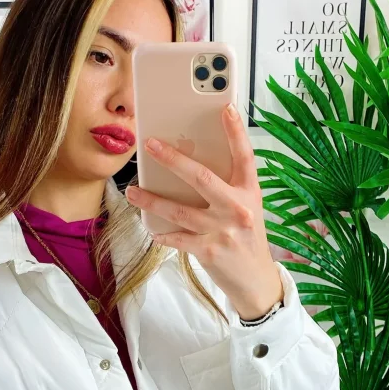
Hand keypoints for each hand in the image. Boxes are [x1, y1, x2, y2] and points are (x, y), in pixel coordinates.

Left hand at [124, 103, 283, 319]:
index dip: (236, 132)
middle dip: (173, 159)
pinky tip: (150, 226)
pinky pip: (176, 238)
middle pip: (201, 177)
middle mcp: (238, 209)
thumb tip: (189, 165)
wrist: (255, 280)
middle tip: (151, 145)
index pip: (245, 156)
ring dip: (151, 200)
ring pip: (179, 210)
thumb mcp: (246, 208)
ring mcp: (222, 231)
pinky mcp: (208, 251)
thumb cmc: (247, 238)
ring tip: (133, 192)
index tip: (226, 108)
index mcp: (249, 193)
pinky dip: (161, 233)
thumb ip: (226, 187)